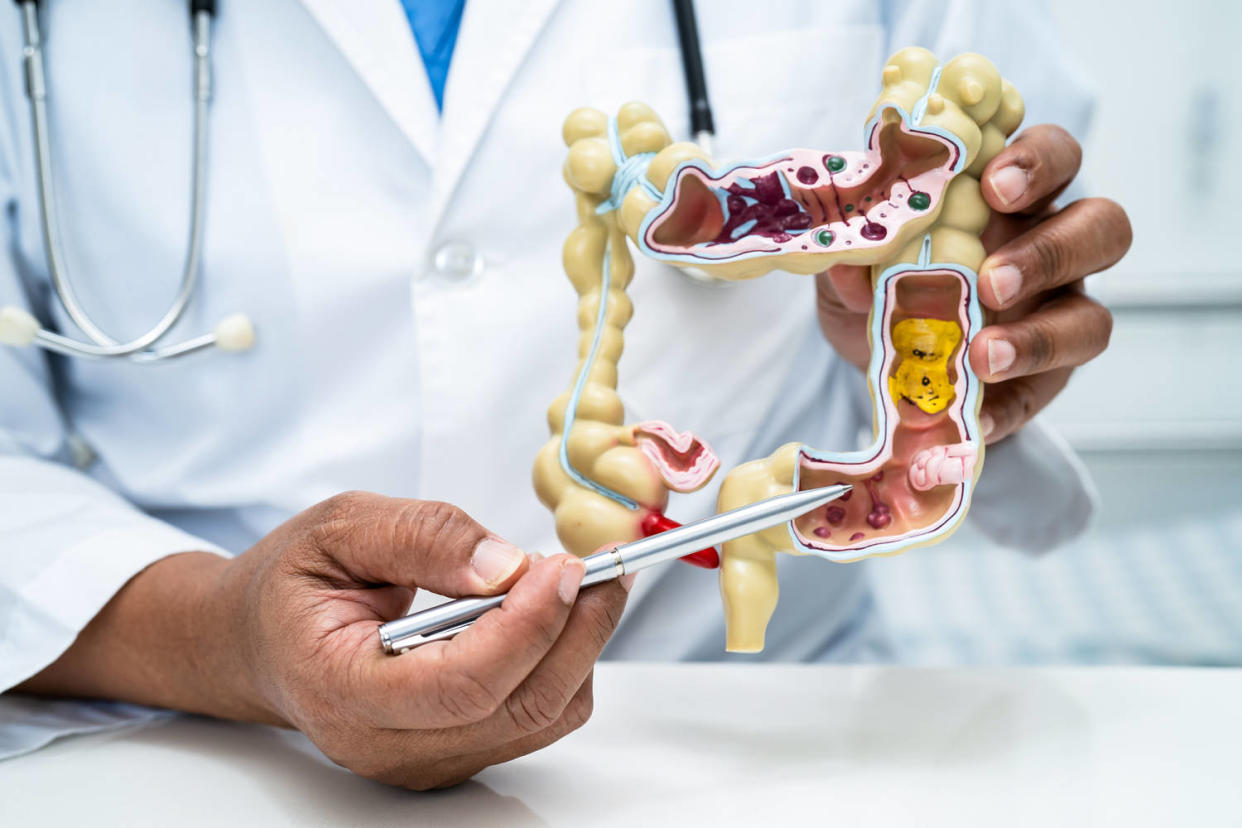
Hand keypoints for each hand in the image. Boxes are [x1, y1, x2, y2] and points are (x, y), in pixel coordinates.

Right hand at [19, 492, 628, 789]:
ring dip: (579, 645)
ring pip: (540, 717)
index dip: (527, 625)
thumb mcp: (341, 527)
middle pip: (516, 706)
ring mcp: (422, 758)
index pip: (460, 684)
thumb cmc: (294, 585)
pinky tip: (550, 614)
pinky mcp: (453, 753)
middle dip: (576, 630)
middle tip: (601, 565)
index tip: (563, 565)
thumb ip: (422, 539)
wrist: (259, 640)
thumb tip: (503, 564)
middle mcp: (384, 742)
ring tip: (576, 580)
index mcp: (341, 686)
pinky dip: (562, 662)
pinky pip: (536, 719)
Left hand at [816, 124, 1131, 443]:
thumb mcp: (855, 266)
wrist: (884, 366)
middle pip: (1102, 225)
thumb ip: (853, 256)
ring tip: (984, 356)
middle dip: (1052, 249)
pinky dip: (1011, 404)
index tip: (994, 185)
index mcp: (1009, 197)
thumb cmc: (882, 288)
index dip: (1036, 161)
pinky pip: (1047, 390)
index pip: (1051, 154)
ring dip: (1042, 336)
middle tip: (991, 280)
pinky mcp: (1049, 377)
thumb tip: (844, 262)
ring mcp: (1059, 313)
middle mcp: (1048, 246)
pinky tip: (979, 416)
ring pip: (1095, 315)